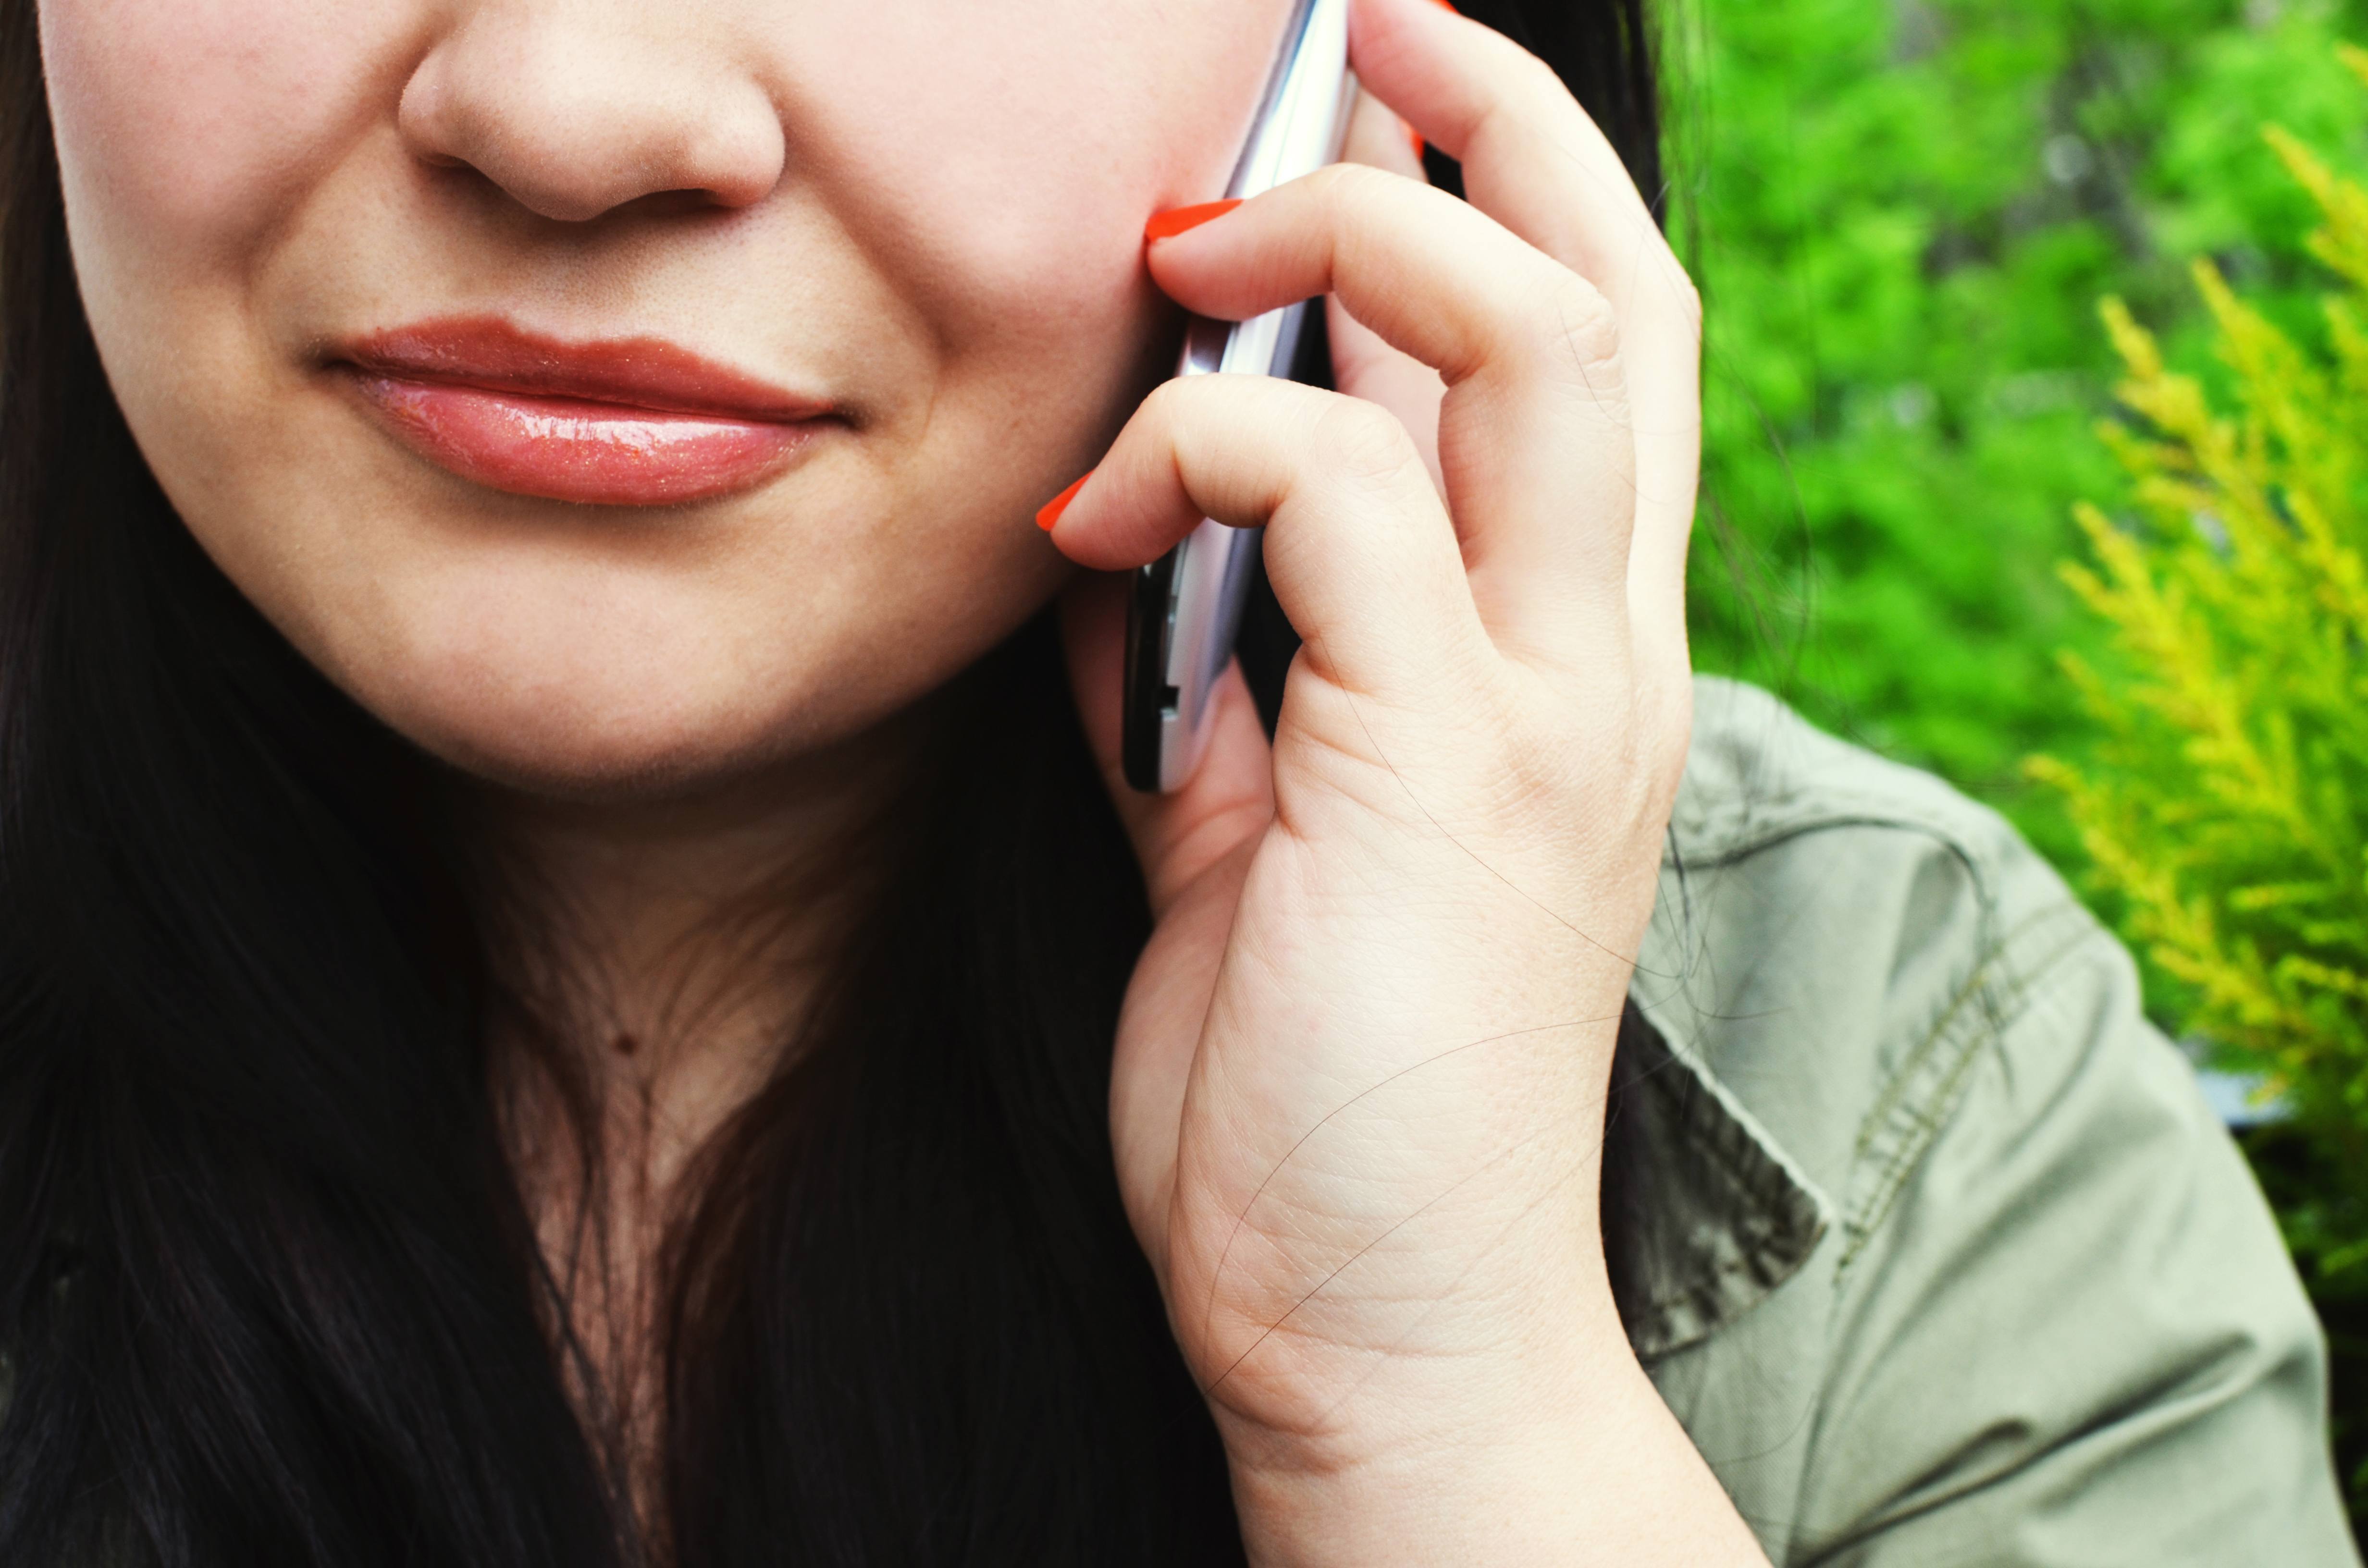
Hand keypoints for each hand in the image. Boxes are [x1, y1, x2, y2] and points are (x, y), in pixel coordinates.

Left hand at [1046, 0, 1757, 1559]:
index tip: (1365, 106)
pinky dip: (1200, 460)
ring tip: (1197, 243)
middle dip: (1486, 121)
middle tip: (1351, 28)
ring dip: (1348, 242)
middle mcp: (1598, 653)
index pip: (1598, 352)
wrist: (1381, 1322)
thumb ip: (1230, 665)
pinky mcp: (1449, 771)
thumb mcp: (1262, 826)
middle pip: (1615, 288)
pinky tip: (1090, 521)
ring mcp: (1547, 706)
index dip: (1506, 188)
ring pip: (1533, 337)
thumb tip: (1133, 523)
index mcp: (1568, 658)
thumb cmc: (1317, 1081)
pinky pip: (1334, 505)